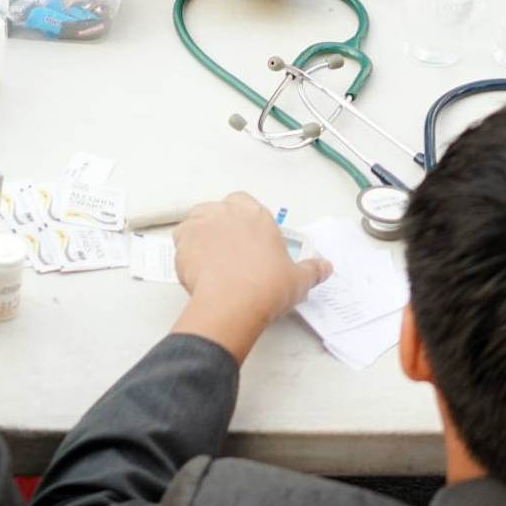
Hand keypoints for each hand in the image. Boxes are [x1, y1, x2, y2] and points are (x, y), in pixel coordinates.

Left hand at [173, 192, 331, 359]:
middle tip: (228, 249)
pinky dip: (185, 250)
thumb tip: (325, 267)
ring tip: (209, 257)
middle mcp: (226, 213)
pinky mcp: (183, 242)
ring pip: (196, 220)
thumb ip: (312, 270)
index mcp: (255, 215)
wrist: (233, 304)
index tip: (246, 235)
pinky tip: (195, 268)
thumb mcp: (298, 280)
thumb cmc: (266, 288)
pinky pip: (180, 240)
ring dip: (200, 233)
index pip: (244, 201)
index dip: (243, 217)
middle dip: (220, 223)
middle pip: (217, 209)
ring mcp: (201, 225)